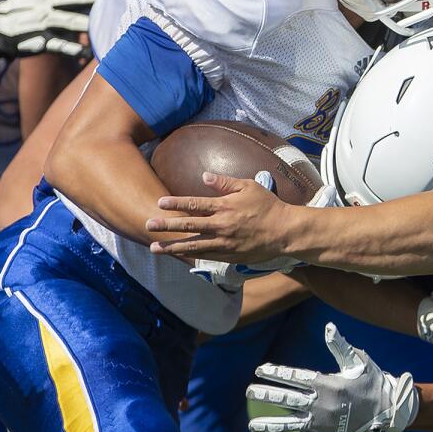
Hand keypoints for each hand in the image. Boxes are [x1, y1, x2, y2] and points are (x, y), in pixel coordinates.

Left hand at [147, 171, 293, 262]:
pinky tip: (178, 256)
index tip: (160, 203)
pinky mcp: (229, 256)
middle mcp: (221, 225)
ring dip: (172, 246)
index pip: (195, 204)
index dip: (176, 203)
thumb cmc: (268, 206)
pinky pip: (205, 255)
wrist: (284, 231)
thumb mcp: (248, 187)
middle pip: (189, 225)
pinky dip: (190, 255)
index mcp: (225, 206)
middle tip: (149, 225)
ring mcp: (224, 243)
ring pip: (193, 245)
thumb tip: (204, 176)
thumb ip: (225, 182)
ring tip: (154, 248)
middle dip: (166, 226)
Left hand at [246, 322, 417, 431]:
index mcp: (327, 384)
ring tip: (251, 424)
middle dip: (266, 394)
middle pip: (288, 399)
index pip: (295, 376)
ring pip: (291, 424)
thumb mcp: (357, 360)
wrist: (386, 408)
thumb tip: (329, 327)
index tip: (260, 369)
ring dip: (270, 424)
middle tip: (249, 390)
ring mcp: (322, 423)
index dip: (277, 372)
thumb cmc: (370, 380)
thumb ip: (339, 346)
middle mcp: (322, 404)